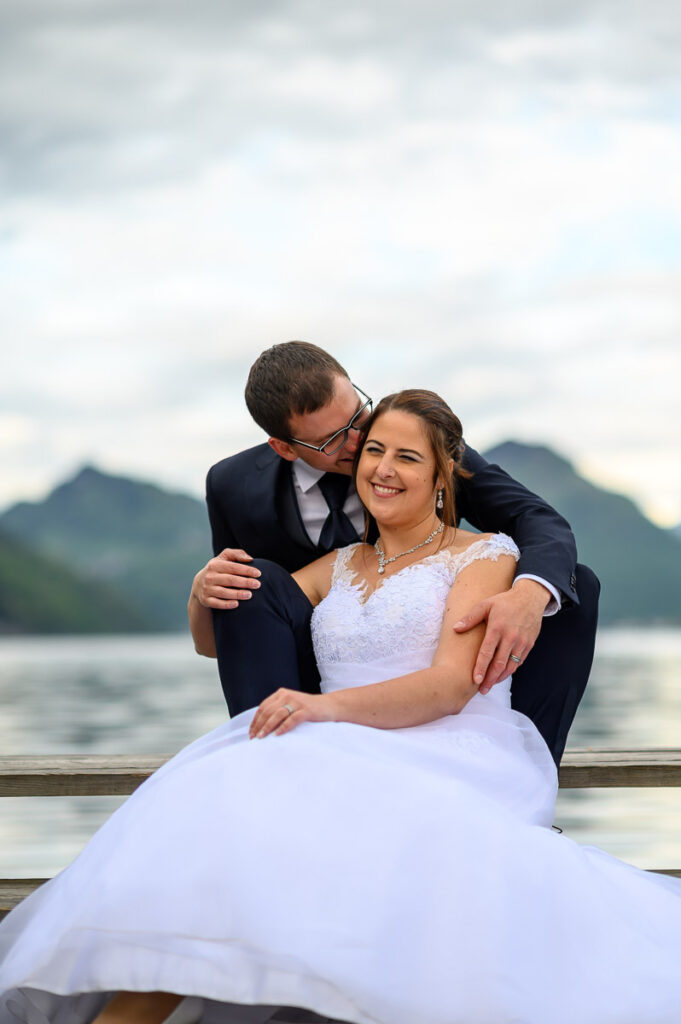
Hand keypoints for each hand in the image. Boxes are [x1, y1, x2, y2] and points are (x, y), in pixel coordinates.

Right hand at [191, 549, 260, 609]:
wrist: (199, 584)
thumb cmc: (218, 570)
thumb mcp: (223, 558)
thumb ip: (236, 554)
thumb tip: (250, 559)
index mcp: (215, 565)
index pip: (233, 567)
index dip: (246, 570)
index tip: (258, 573)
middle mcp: (210, 577)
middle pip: (229, 580)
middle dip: (245, 582)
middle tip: (257, 585)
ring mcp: (207, 589)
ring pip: (223, 592)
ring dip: (237, 594)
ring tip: (250, 595)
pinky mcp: (205, 600)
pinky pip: (216, 603)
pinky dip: (226, 604)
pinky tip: (236, 604)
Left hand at [249, 688, 335, 738]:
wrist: (329, 706)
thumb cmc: (308, 708)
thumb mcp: (291, 705)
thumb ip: (278, 710)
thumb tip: (261, 726)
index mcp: (281, 694)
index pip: (263, 707)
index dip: (255, 720)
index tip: (251, 732)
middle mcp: (287, 695)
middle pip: (268, 711)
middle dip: (259, 725)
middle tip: (254, 738)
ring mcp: (297, 702)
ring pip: (277, 714)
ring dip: (267, 727)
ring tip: (262, 737)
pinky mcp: (306, 710)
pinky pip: (291, 719)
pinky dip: (283, 727)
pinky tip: (277, 735)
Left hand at [453, 579, 550, 693]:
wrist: (530, 597)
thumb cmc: (504, 601)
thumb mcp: (486, 605)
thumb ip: (470, 618)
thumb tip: (455, 628)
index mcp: (497, 627)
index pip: (487, 652)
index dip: (481, 667)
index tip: (475, 680)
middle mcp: (511, 637)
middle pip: (499, 664)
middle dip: (490, 679)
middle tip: (481, 690)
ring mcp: (521, 642)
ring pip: (510, 666)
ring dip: (500, 678)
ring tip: (490, 685)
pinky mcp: (529, 644)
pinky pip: (519, 662)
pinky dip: (510, 670)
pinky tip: (501, 675)